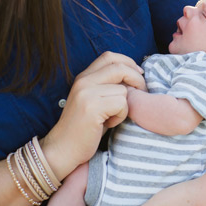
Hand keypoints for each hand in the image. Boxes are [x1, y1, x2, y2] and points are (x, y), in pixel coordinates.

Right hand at [47, 48, 135, 165]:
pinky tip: (109, 124)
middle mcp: (84, 81)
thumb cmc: (84, 130)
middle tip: (142, 94)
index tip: (139, 74)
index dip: (128, 63)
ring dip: (125, 106)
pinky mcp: (92, 107)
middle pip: (119, 67)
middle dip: (137, 79)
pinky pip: (121, 103)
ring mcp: (86, 93)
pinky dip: (121, 116)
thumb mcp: (94, 102)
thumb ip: (108, 88)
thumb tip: (135, 78)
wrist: (63, 149)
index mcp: (84, 77)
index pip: (109, 57)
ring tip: (112, 118)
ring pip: (123, 89)